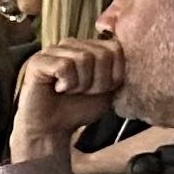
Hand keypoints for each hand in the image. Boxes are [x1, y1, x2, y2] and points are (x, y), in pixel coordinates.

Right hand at [10, 40, 125, 164]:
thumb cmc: (79, 109)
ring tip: (70, 90)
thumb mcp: (108, 89)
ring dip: (81, 84)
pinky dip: (67, 83)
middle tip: (83, 92)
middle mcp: (72, 44)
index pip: (115, 48)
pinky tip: (58, 89)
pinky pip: (64, 66)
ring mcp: (53, 50)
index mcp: (89, 47)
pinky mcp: (38, 60)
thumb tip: (136, 56)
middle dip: (98, 81)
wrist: (52, 129)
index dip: (113, 75)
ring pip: (83, 58)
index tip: (99, 89)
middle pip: (101, 54)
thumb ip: (119, 70)